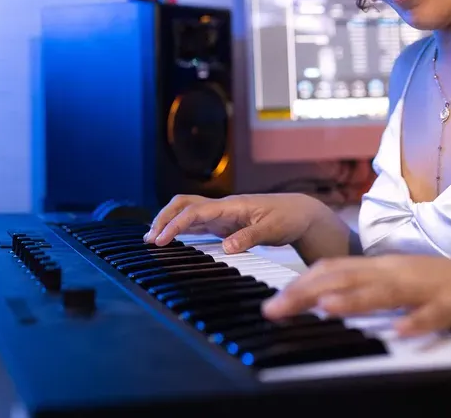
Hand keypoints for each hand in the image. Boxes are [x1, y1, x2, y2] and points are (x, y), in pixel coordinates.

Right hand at [144, 193, 330, 253]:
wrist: (300, 212)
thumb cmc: (288, 217)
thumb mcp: (273, 229)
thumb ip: (250, 237)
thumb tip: (227, 247)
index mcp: (232, 205)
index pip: (195, 211)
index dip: (175, 225)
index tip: (160, 239)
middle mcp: (223, 207)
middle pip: (184, 204)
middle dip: (164, 218)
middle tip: (149, 239)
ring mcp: (222, 214)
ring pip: (187, 211)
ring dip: (169, 221)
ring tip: (153, 239)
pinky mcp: (224, 223)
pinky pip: (197, 222)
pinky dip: (180, 228)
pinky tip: (172, 239)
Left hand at [262, 255, 450, 337]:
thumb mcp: (409, 284)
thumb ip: (375, 288)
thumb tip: (334, 297)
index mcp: (390, 265)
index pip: (336, 267)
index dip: (301, 281)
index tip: (272, 298)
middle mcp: (403, 270)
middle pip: (349, 277)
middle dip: (309, 292)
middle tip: (275, 309)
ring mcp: (429, 286)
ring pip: (384, 290)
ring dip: (353, 300)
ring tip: (323, 309)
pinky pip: (433, 314)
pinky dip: (415, 322)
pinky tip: (399, 332)